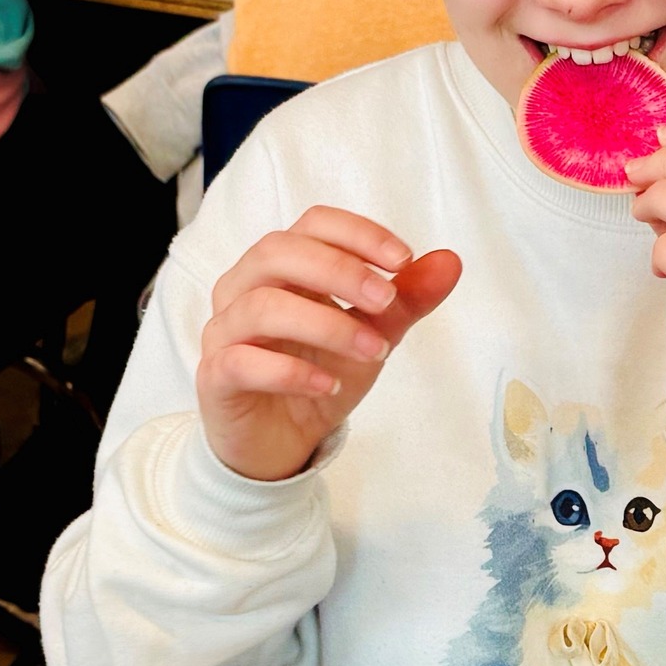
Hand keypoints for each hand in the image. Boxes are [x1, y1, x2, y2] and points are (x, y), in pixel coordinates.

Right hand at [198, 208, 462, 482]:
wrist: (281, 440)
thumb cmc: (318, 372)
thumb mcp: (373, 334)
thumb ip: (406, 299)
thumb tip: (449, 262)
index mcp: (283, 267)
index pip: (312, 224)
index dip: (357, 234)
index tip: (403, 259)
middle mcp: (245, 288)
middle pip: (278, 252)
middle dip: (340, 271)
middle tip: (386, 300)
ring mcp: (224, 331)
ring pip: (262, 306)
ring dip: (327, 323)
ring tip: (373, 350)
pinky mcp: (215, 377)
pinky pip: (242, 361)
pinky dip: (291, 371)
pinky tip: (329, 384)